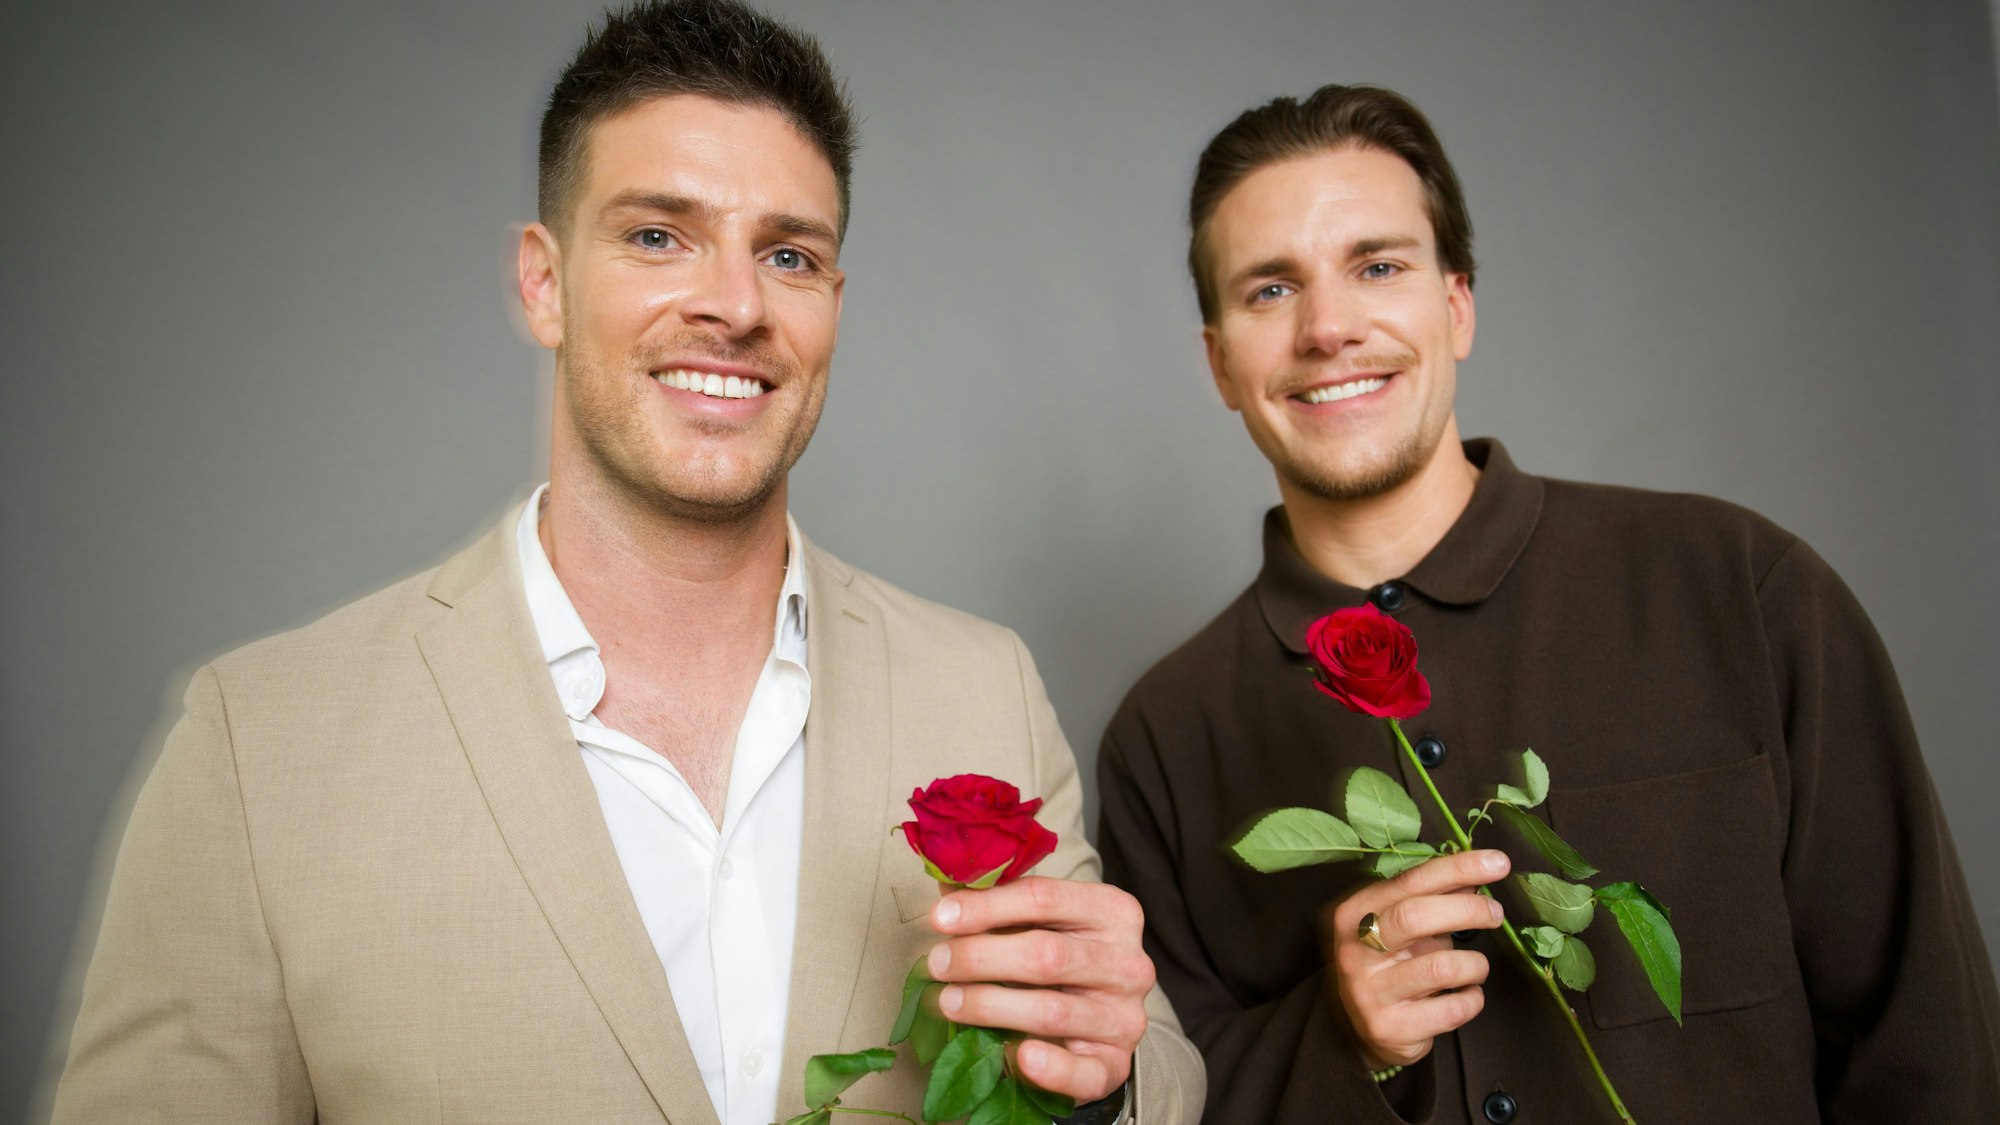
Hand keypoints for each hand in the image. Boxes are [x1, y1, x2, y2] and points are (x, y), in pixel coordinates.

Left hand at [927, 877, 1152, 1103]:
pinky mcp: (1116, 1064)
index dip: (986, 907)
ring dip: (990, 1007)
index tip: (941, 918)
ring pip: (1052, 1011)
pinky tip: (1018, 1056)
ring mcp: (1126, 1016)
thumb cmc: (1059, 957)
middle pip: (1046, 954)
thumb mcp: (1037, 921)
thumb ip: (996, 903)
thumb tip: (944, 882)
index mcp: (1112, 911)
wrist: (1097, 1018)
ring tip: (949, 1002)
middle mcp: (1129, 963)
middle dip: (980, 958)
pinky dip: (1050, 1068)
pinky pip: (1084, 1073)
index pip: (1043, 897)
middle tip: (937, 963)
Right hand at [1324, 849, 1511, 1069]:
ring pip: (1442, 967)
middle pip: (1415, 916)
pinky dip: (1473, 999)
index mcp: (1354, 913)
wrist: (1363, 1028)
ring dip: (1474, 964)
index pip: (1410, 881)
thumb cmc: (1390, 964)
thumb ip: (1433, 898)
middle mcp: (1354, 950)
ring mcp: (1369, 991)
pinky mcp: (1391, 1027)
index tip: (1497, 862)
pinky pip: (1452, 1009)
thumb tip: (1478, 874)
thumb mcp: (1402, 926)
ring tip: (1476, 967)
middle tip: (1495, 913)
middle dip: (1467, 910)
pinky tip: (1467, 994)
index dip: (1457, 868)